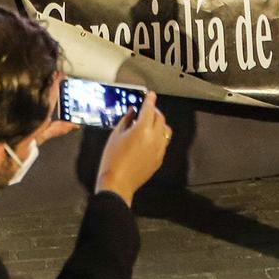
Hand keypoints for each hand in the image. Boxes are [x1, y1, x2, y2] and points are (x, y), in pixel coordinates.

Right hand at [93, 91, 170, 206]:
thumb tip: (131, 112)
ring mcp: (158, 149)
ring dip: (159, 123)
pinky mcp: (159, 159)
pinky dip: (159, 136)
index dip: (150, 100)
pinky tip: (149, 138)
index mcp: (142, 129)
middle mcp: (154, 138)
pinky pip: (164, 142)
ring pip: (165, 130)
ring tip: (149, 123)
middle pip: (160, 118)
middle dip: (154, 111)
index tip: (150, 95)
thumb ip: (126, 120)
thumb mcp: (115, 135)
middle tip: (147, 109)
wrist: (117, 183)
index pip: (149, 109)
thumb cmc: (112, 161)